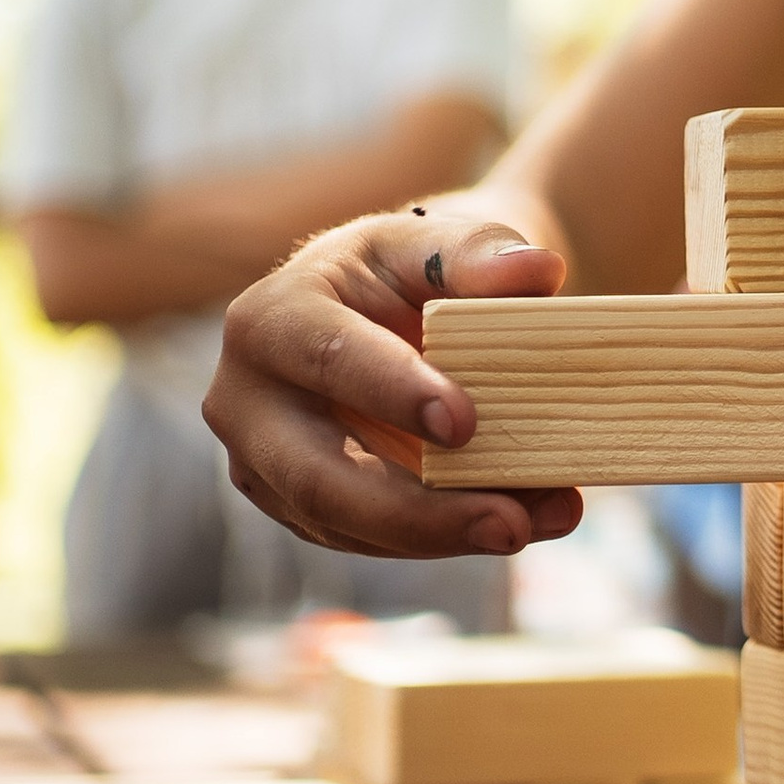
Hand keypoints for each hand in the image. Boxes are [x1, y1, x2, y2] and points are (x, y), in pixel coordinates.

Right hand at [203, 207, 585, 563]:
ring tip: (533, 522)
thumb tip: (536, 272)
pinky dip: (446, 538)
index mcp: (271, 319)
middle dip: (416, 512)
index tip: (464, 422)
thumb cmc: (408, 271)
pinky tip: (521, 520)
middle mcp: (247, 403)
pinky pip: (372, 543)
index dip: (391, 393)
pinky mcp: (303, 510)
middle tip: (509, 522)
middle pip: (318, 477)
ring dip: (445, 535)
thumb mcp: (436, 240)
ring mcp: (266, 467)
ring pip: (347, 526)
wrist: (388, 311)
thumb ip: (480, 253)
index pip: (326, 360)